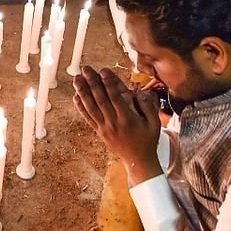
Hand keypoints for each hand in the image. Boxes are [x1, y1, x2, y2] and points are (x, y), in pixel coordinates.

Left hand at [73, 66, 162, 184]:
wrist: (138, 161)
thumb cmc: (148, 140)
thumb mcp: (155, 124)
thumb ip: (148, 107)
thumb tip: (140, 93)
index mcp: (128, 119)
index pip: (116, 97)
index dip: (108, 83)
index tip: (103, 70)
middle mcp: (114, 122)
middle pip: (100, 99)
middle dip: (92, 82)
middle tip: (85, 69)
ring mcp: (105, 128)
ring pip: (91, 107)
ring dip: (82, 92)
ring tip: (76, 79)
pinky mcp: (99, 132)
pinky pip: (88, 118)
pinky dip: (81, 107)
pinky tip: (75, 96)